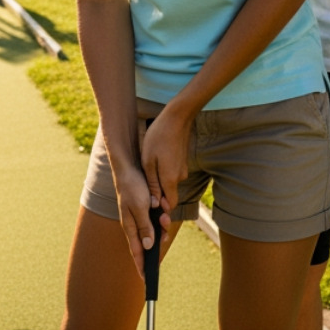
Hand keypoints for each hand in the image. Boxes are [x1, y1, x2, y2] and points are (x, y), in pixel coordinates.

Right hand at [112, 162, 156, 280]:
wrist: (130, 167)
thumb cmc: (132, 187)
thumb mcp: (140, 208)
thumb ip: (144, 227)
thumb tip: (148, 246)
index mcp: (130, 227)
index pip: (137, 252)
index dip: (141, 266)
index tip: (146, 280)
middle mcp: (135, 224)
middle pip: (149, 241)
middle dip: (159, 239)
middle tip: (165, 228)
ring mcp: (140, 217)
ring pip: (155, 229)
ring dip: (162, 224)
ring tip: (164, 214)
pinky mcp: (145, 209)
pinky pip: (156, 218)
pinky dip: (161, 215)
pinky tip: (162, 207)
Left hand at [139, 107, 191, 222]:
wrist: (177, 118)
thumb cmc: (158, 138)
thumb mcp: (148, 161)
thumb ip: (152, 184)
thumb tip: (155, 204)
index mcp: (170, 180)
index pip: (170, 205)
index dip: (162, 210)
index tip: (152, 211)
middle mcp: (179, 177)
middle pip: (170, 195)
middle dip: (160, 197)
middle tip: (146, 193)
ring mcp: (182, 168)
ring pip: (171, 182)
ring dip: (161, 182)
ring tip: (147, 172)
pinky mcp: (182, 161)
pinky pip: (173, 173)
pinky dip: (165, 172)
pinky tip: (156, 161)